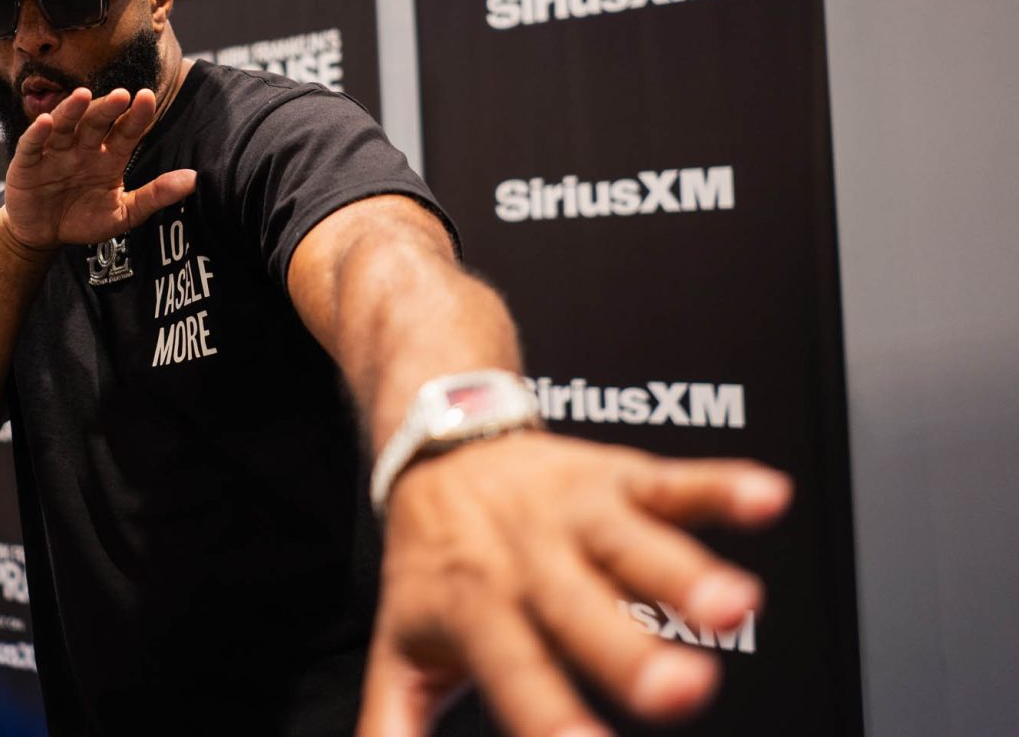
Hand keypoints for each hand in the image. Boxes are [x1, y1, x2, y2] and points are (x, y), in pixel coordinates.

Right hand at [0, 87, 196, 252]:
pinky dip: (37, 133)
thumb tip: (195, 180)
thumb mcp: (123, 213)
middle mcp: (82, 148)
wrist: (43, 236)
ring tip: (83, 97)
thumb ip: (156, 195)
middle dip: (108, 108)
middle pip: (95, 122)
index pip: (126, 132)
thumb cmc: (83, 220)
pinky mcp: (26, 164)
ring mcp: (54, 152)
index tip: (148, 98)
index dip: (136, 116)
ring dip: (72, 110)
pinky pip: (32, 145)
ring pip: (64, 125)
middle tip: (122, 95)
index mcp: (108, 157)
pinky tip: (45, 122)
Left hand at [357, 431, 791, 736]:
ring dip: (685, 570)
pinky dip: (718, 487)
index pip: (513, 672)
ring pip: (632, 542)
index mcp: (475, 607)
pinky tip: (764, 497)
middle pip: (581, 609)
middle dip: (631, 651)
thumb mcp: (399, 648)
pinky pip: (671, 479)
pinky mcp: (617, 476)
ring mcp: (575, 514)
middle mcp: (527, 558)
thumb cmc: (432, 565)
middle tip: (680, 693)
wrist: (438, 449)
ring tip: (737, 602)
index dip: (547, 716)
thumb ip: (393, 725)